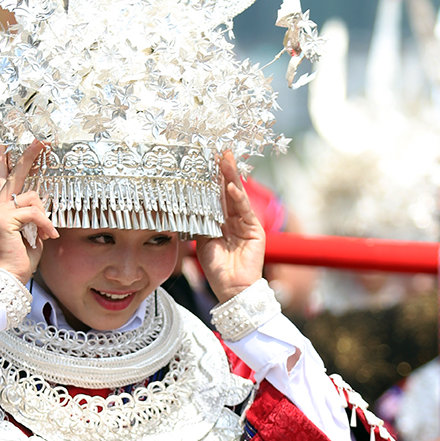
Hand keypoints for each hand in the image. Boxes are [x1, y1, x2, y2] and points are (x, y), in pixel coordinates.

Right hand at [0, 141, 58, 284]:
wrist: (10, 275)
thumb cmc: (21, 257)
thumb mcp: (30, 231)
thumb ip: (32, 214)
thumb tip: (41, 202)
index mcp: (1, 209)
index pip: (2, 180)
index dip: (4, 162)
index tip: (5, 146)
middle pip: (14, 176)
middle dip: (28, 157)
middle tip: (41, 141)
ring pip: (32, 198)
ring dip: (44, 217)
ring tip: (44, 234)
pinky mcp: (4, 219)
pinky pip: (34, 213)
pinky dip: (45, 225)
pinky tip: (48, 236)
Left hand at [195, 151, 265, 302]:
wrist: (231, 289)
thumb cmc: (216, 268)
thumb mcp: (201, 241)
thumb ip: (198, 222)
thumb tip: (185, 205)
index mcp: (221, 221)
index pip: (216, 195)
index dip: (212, 179)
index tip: (205, 161)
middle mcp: (234, 219)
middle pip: (228, 190)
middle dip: (224, 170)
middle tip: (220, 151)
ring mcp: (246, 223)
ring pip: (236, 196)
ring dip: (231, 177)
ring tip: (226, 160)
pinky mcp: (254, 230)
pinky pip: (244, 211)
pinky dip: (237, 198)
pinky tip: (230, 186)